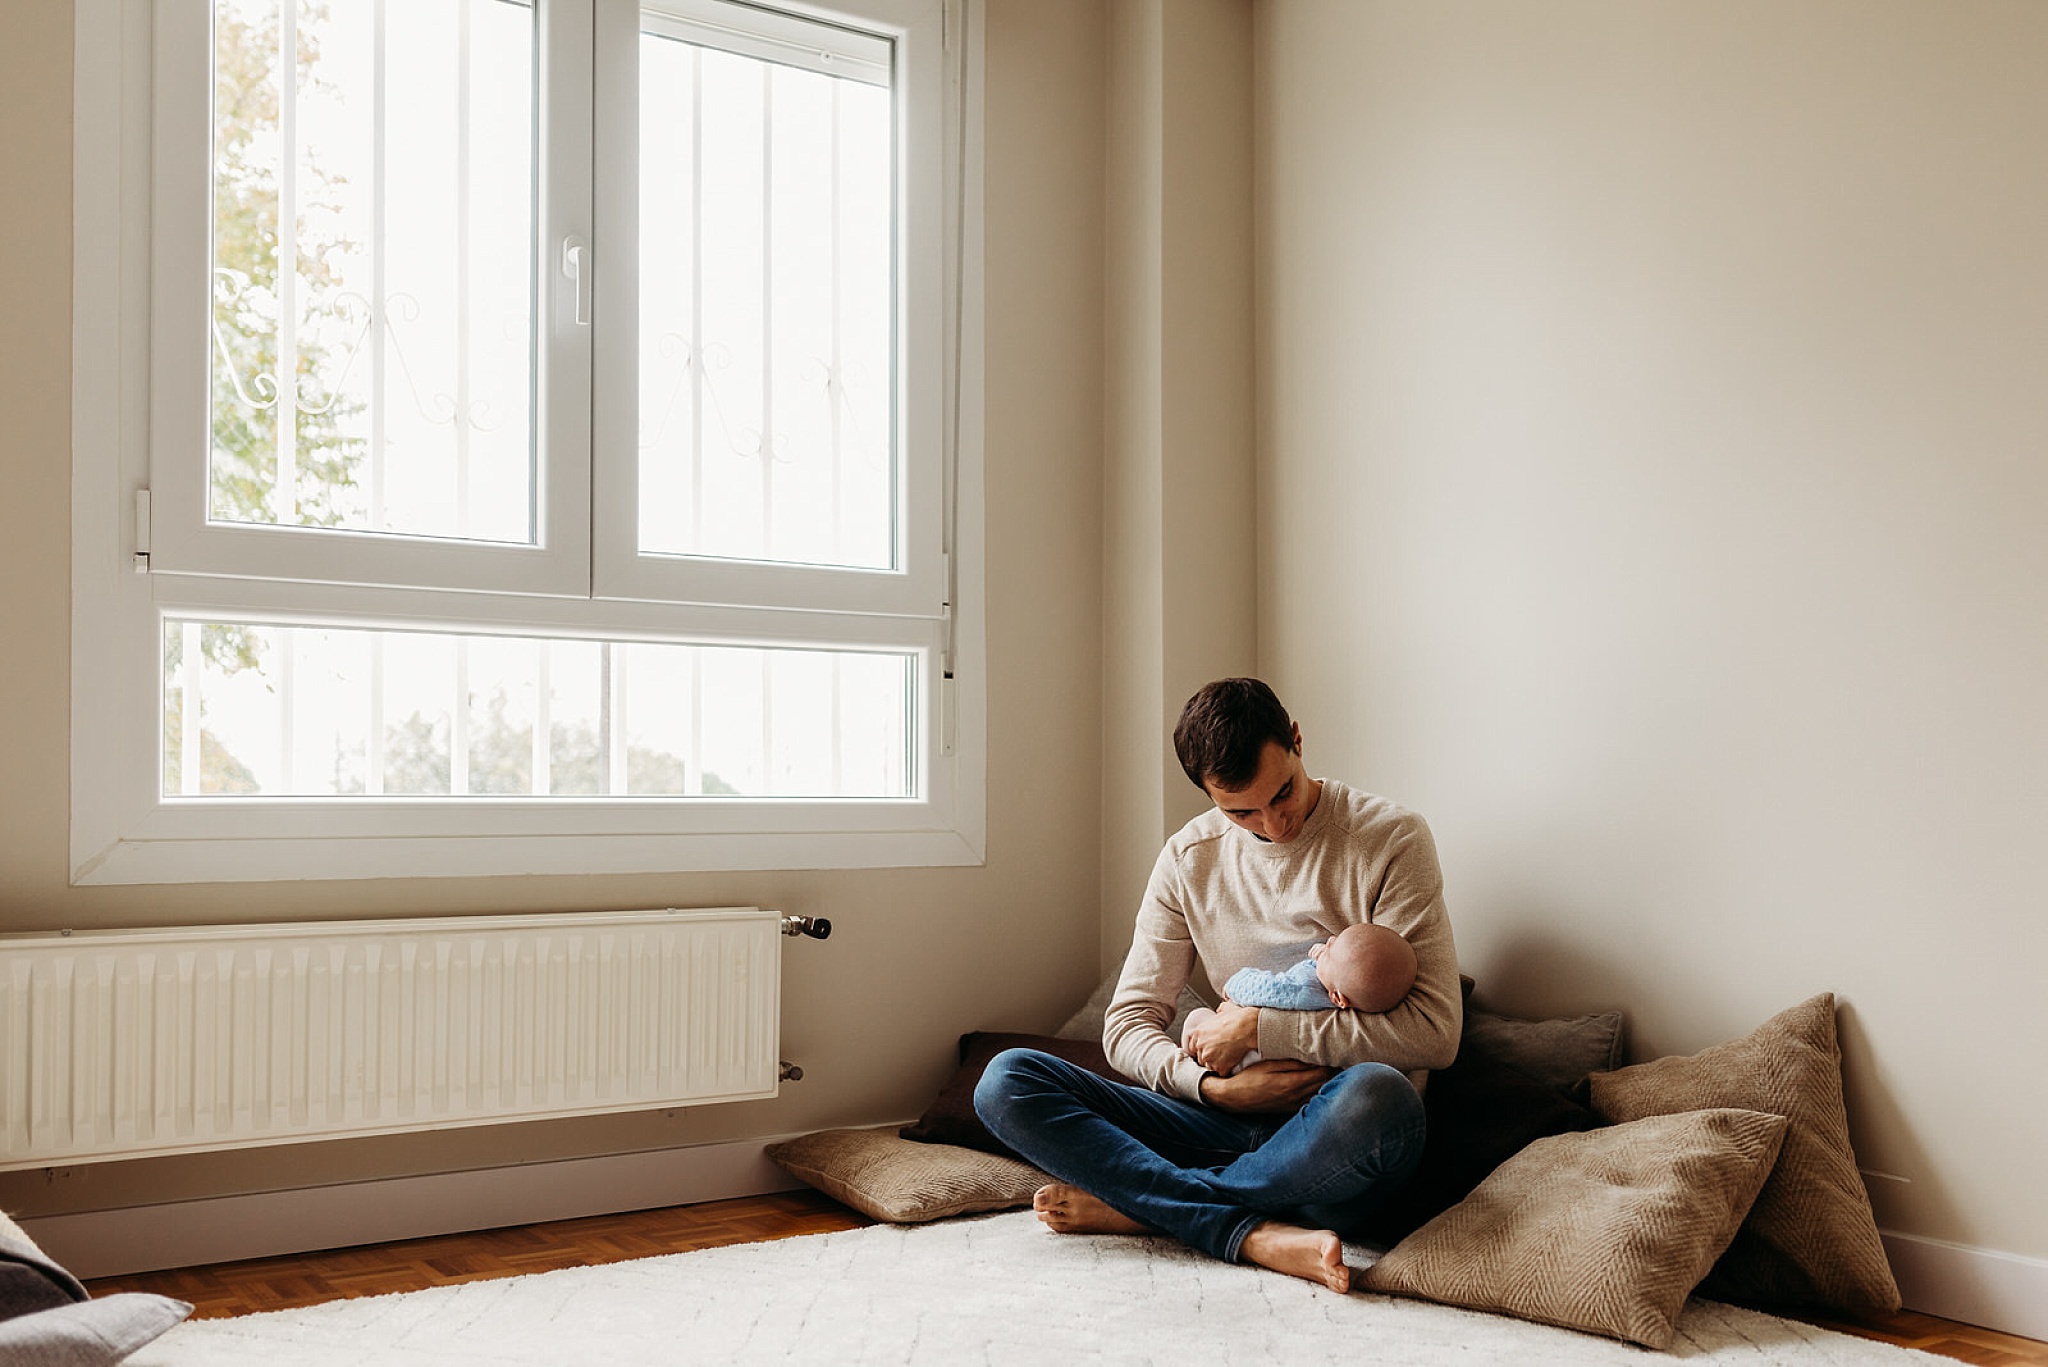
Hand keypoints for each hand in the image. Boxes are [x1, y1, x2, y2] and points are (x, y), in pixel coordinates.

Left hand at [1182, 999, 1260, 1073]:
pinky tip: (1233, 1063)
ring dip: (1218, 1064)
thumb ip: (1218, 1012)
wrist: (1248, 1028)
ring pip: (1210, 1066)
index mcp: (1198, 1032)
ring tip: (1228, 1058)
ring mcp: (1209, 1057)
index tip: (1210, 1048)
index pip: (1194, 1046)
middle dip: (1210, 1056)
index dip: (1204, 1047)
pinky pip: (1221, 1072)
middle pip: (1201, 1057)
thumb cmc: (1238, 1018)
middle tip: (1221, 1053)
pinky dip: (1227, 1069)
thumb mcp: (1225, 1009)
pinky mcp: (1220, 1067)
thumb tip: (1221, 1011)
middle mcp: (1200, 1046)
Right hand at [1199, 1059, 1333, 1113]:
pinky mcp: (1288, 1109)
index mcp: (1291, 1084)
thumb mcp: (1267, 1065)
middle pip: (1324, 1083)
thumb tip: (1311, 1058)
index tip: (1332, 1051)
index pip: (1322, 1073)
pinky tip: (1314, 1080)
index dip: (1330, 1062)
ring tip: (1327, 1065)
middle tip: (1334, 1055)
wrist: (1231, 1098)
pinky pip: (1309, 1099)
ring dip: (1325, 1080)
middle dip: (1331, 1070)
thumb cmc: (1247, 1078)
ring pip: (1318, 1092)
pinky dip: (1315, 1089)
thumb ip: (1290, 1062)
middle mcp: (1295, 1097)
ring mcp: (1292, 1105)